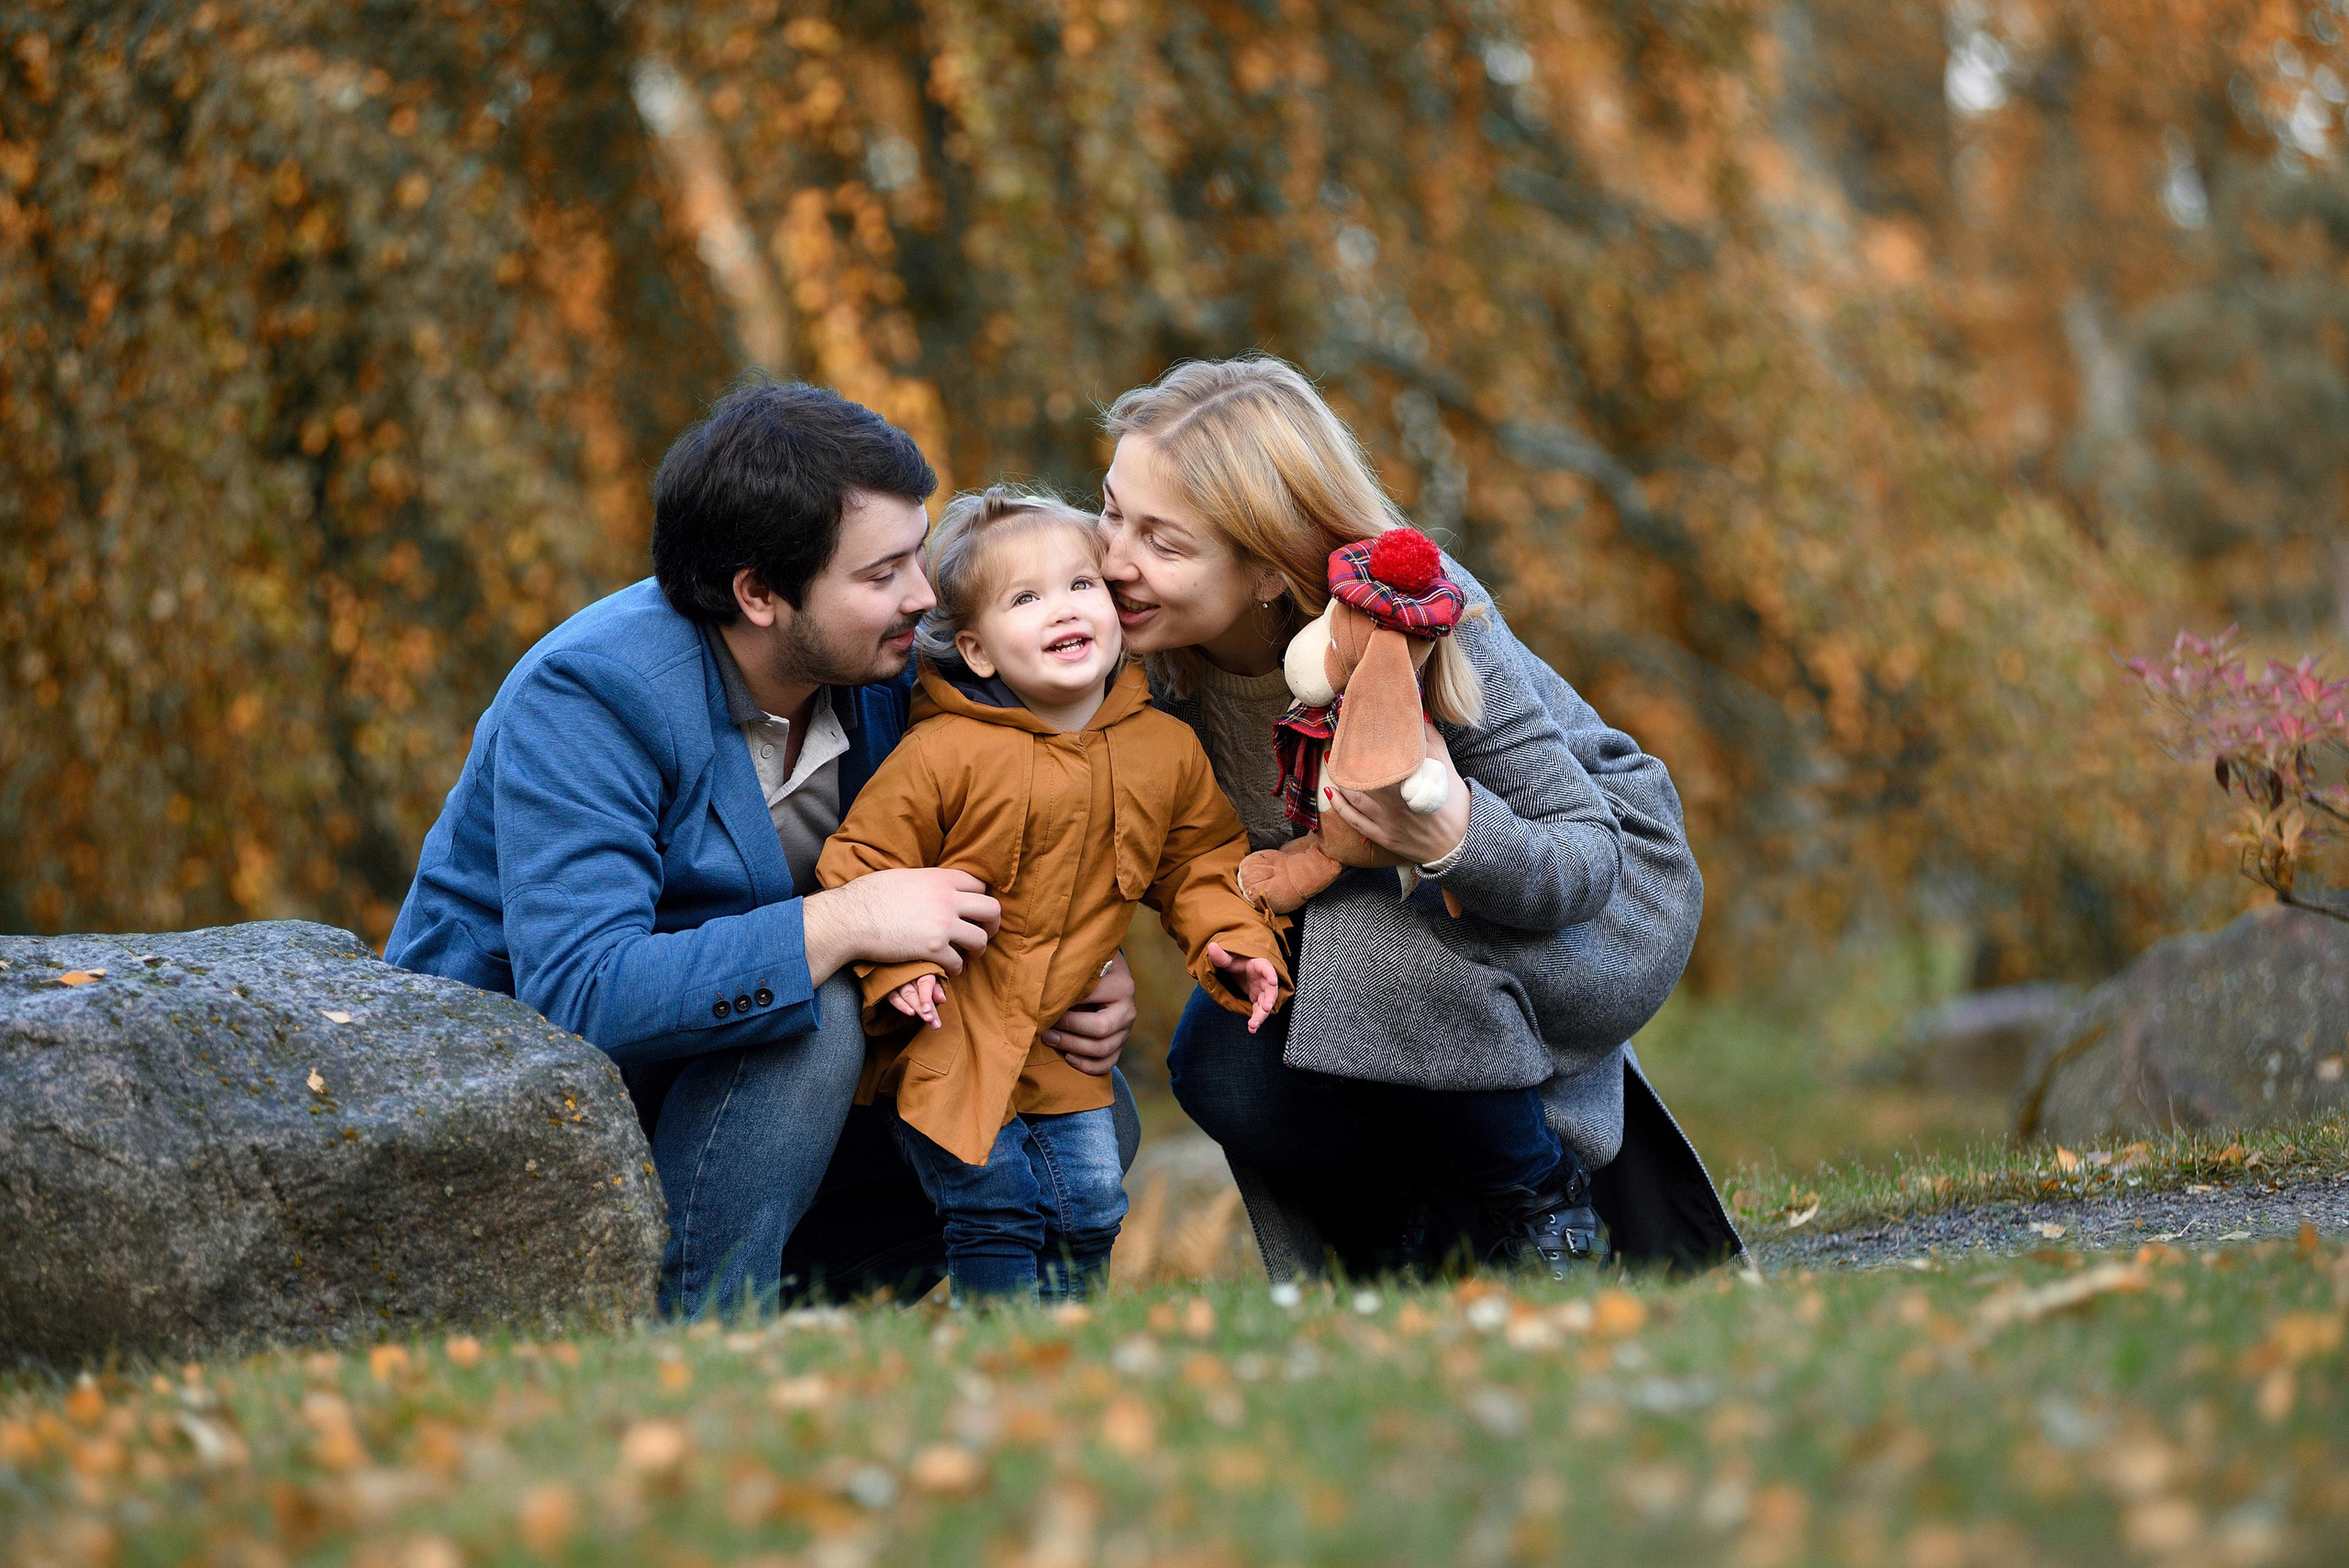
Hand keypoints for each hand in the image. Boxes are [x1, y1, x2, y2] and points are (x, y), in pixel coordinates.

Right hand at [803, 868, 1000, 986]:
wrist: (851, 917)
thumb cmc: (869, 895)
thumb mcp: (904, 877)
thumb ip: (926, 882)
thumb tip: (932, 885)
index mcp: (940, 878)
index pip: (979, 885)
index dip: (980, 899)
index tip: (976, 910)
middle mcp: (947, 899)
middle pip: (991, 910)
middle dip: (993, 924)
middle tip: (986, 932)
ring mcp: (942, 924)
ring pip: (980, 939)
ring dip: (978, 950)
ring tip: (969, 954)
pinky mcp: (933, 948)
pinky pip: (958, 962)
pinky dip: (957, 969)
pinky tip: (950, 969)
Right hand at [889, 973, 946, 1028]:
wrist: (902, 966)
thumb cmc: (922, 975)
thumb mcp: (932, 978)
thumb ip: (937, 989)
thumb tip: (942, 1000)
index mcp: (922, 971)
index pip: (925, 983)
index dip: (926, 997)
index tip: (928, 1010)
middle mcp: (909, 975)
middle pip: (916, 993)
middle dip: (923, 1008)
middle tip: (931, 1020)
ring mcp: (898, 981)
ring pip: (906, 995)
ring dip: (916, 1008)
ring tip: (926, 1019)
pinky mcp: (889, 988)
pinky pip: (894, 997)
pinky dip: (901, 1005)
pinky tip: (910, 1013)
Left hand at [1041, 951, 1134, 1075]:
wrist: (1108, 971)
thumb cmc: (1090, 967)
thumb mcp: (1084, 965)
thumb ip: (1070, 978)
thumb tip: (1045, 997)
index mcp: (1122, 987)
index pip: (1091, 1001)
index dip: (1064, 1008)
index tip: (1043, 1008)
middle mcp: (1128, 1010)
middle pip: (1100, 1029)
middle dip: (1069, 1032)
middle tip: (1045, 1029)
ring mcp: (1126, 1030)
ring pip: (1103, 1050)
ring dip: (1073, 1048)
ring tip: (1051, 1039)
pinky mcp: (1120, 1044)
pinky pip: (1107, 1063)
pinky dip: (1088, 1066)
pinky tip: (1069, 1059)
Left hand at [1206, 941, 1281, 1033]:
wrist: (1239, 967)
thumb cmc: (1236, 959)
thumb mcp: (1228, 958)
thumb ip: (1221, 956)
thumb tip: (1211, 946)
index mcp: (1259, 965)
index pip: (1267, 968)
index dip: (1270, 974)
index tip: (1273, 981)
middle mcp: (1264, 979)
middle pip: (1270, 991)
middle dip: (1269, 1001)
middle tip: (1265, 1009)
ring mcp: (1262, 990)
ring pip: (1265, 1004)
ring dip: (1261, 1015)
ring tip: (1252, 1026)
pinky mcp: (1257, 999)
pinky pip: (1259, 1011)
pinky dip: (1256, 1020)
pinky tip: (1251, 1029)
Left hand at [1324, 727, 1469, 866]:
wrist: (1461, 844)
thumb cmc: (1455, 804)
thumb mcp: (1446, 767)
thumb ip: (1431, 740)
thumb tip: (1418, 715)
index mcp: (1410, 784)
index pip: (1380, 760)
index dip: (1364, 743)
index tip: (1356, 727)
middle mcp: (1395, 804)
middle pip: (1361, 778)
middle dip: (1347, 760)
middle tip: (1338, 741)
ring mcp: (1386, 822)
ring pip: (1354, 798)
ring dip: (1339, 779)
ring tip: (1331, 759)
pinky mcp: (1383, 837)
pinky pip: (1355, 821)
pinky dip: (1340, 806)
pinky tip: (1330, 792)